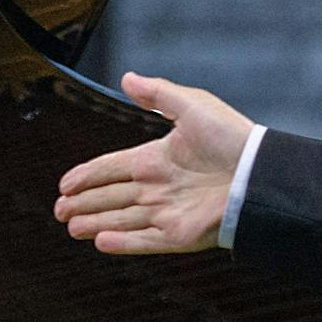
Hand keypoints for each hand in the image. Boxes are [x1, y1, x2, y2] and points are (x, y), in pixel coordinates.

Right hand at [53, 72, 255, 253]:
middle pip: (110, 197)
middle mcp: (157, 188)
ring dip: (95, 223)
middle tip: (59, 210)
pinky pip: (143, 241)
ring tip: (71, 227)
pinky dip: (122, 243)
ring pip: (120, 220)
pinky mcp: (178, 235)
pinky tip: (99, 242)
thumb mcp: (193, 106)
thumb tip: (126, 77)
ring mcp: (166, 213)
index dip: (87, 175)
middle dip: (82, 204)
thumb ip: (158, 93)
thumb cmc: (232, 137)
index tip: (64, 184)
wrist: (261, 173)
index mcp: (157, 159)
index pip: (112, 168)